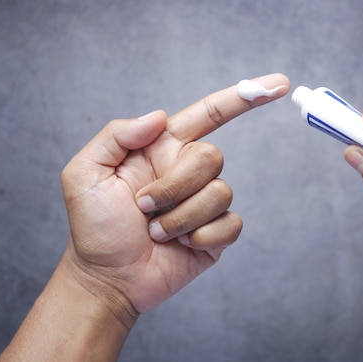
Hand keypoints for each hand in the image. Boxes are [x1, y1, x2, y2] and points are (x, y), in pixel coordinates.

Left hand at [0, 73, 289, 361]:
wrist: (107, 278)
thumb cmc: (93, 227)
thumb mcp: (84, 173)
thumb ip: (116, 135)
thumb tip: (157, 116)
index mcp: (163, 148)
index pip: (209, 114)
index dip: (244, 97)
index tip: (278, 84)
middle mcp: (187, 170)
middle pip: (213, 157)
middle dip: (177, 185)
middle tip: (144, 207)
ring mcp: (204, 202)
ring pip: (220, 193)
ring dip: (181, 218)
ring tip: (156, 232)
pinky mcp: (216, 233)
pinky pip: (231, 223)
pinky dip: (202, 237)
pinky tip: (180, 246)